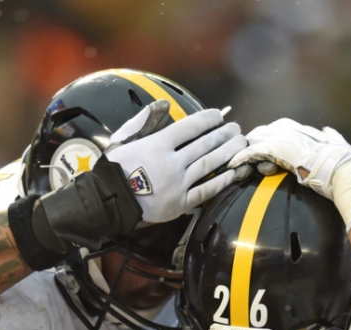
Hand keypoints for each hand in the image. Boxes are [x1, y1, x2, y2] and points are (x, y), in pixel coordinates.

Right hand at [104, 102, 246, 224]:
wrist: (109, 200)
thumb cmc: (116, 167)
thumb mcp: (124, 139)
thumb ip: (144, 120)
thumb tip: (164, 104)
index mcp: (157, 144)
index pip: (190, 127)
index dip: (207, 119)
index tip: (218, 115)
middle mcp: (171, 163)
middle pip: (204, 144)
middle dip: (223, 134)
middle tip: (236, 128)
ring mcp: (178, 184)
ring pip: (209, 165)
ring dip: (228, 152)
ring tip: (240, 144)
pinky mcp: (181, 203)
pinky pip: (205, 190)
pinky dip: (221, 181)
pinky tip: (233, 172)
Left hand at [227, 119, 350, 200]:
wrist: (340, 167)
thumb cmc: (340, 159)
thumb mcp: (335, 142)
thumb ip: (329, 136)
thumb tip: (329, 132)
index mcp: (297, 126)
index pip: (271, 131)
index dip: (262, 145)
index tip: (259, 157)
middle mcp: (285, 127)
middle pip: (258, 136)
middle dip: (250, 150)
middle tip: (242, 164)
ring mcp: (279, 136)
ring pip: (252, 143)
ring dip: (244, 156)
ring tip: (235, 167)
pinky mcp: (274, 147)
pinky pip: (251, 152)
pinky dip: (241, 159)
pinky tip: (233, 165)